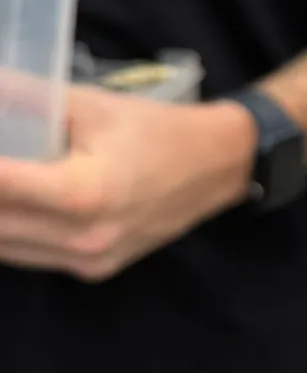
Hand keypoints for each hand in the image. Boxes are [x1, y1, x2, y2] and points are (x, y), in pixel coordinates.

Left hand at [0, 87, 254, 279]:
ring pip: (2, 247)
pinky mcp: (91, 270)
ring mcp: (86, 260)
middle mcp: (81, 238)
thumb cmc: (157, 127)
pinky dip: (9, 230)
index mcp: (83, 193)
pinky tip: (12, 205)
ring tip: (1, 184)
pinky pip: (27, 255)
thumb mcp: (94, 105)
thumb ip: (31, 101)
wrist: (220, 165)